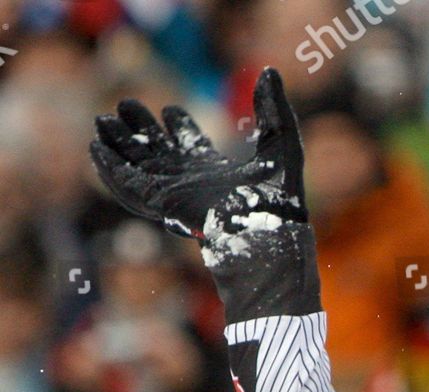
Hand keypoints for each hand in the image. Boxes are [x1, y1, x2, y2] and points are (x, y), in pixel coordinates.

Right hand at [90, 68, 305, 254]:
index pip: (192, 146)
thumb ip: (273, 108)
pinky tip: (96, 146)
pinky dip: (110, 166)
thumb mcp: (280, 142)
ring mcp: (174, 190)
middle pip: (158, 151)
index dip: (179, 127)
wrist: (269, 229)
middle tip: (126, 104)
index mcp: (216, 170)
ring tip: (103, 119)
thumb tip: (270, 72)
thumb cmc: (280, 195)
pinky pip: (127, 183)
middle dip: (141, 129)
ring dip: (119, 143)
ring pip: (138, 164)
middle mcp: (191, 180)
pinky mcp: (160, 200)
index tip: (170, 111)